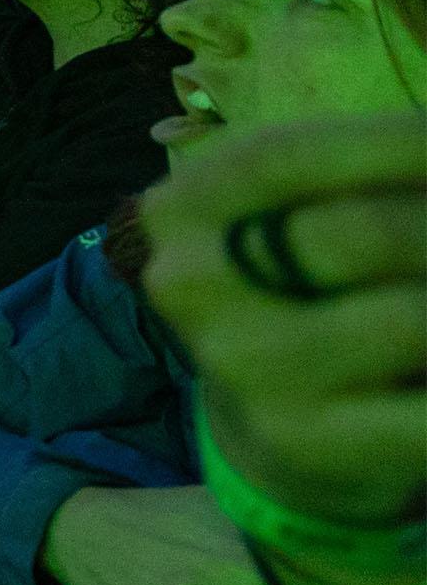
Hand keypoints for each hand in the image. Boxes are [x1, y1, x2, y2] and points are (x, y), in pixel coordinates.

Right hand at [140, 114, 426, 529]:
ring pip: (412, 321)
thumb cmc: (299, 291)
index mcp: (179, 211)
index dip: (389, 141)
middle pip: (362, 233)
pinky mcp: (304, 443)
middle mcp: (193, 287)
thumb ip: (354, 178)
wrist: (277, 426)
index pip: (284, 157)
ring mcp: (246, 370)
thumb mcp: (292, 215)